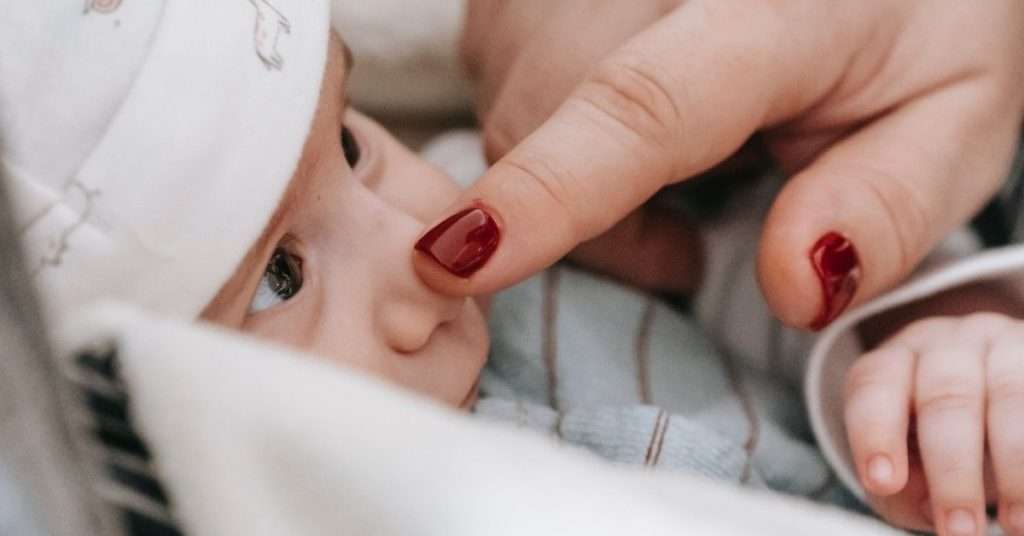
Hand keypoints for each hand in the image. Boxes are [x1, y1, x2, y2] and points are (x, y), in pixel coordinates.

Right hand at [413, 0, 1023, 328]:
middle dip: (591, 215)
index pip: (643, 99)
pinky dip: (546, 135)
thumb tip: (794, 289)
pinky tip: (620, 121)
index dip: (549, 189)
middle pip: (545, 119)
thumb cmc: (907, 34)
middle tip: (691, 227)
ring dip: (569, 177)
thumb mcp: (950, 119)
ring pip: (510, 110)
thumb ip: (886, 203)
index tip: (462, 260)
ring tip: (669, 163)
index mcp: (772, 4)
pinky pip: (502, 85)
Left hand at [844, 313, 1023, 534]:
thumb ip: (900, 490)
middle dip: (953, 470)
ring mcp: (1000, 347)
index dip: (876, 434)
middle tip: (960, 531)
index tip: (883, 482)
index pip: (874, 387)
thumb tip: (930, 507)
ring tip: (1016, 525)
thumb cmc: (928, 441)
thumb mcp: (901, 464)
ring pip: (1010, 396)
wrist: (988, 390)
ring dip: (1015, 467)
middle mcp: (944, 347)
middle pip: (946, 397)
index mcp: (892, 364)